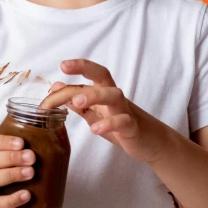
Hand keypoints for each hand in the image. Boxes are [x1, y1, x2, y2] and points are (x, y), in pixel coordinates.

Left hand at [40, 59, 170, 162]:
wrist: (151, 142)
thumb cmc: (120, 125)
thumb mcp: (95, 113)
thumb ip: (76, 101)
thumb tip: (56, 86)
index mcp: (105, 92)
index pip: (92, 74)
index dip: (78, 67)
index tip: (62, 65)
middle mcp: (115, 98)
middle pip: (103, 76)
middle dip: (85, 69)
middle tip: (65, 67)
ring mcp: (125, 112)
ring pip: (114, 96)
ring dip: (95, 95)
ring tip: (78, 101)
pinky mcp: (132, 129)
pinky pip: (123, 122)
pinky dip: (109, 124)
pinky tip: (95, 129)